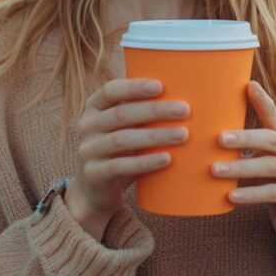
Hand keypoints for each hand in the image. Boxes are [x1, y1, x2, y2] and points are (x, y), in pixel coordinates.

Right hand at [65, 78, 189, 239]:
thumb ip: (143, 112)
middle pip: (121, 114)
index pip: (111, 90)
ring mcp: (88, 150)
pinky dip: (145, 162)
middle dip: (155, 110)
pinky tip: (167, 159)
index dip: (135, 87)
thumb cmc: (121, 150)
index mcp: (94, 107)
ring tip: (183, 134)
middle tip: (185, 110)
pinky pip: (119, 166)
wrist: (96, 189)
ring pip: (122, 140)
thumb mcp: (126, 127)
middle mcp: (87, 125)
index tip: (161, 86)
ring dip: (155, 136)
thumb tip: (188, 95)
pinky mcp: (93, 174)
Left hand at [212, 81, 275, 226]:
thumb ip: (250, 139)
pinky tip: (231, 196)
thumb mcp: (270, 150)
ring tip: (215, 170)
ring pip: (270, 167)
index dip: (263, 101)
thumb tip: (212, 123)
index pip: (274, 114)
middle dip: (244, 138)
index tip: (248, 86)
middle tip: (219, 138)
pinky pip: (273, 193)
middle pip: (270, 140)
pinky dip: (252, 194)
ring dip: (241, 168)